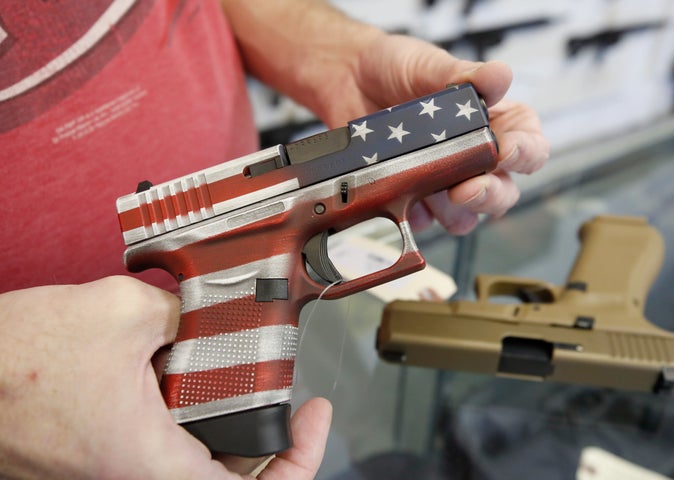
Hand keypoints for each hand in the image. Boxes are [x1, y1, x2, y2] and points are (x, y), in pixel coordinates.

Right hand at [0, 277, 330, 479]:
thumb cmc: (16, 361)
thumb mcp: (123, 312)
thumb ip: (182, 310)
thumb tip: (205, 311)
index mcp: (150, 463)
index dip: (298, 459)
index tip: (312, 419)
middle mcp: (133, 477)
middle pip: (229, 474)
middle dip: (265, 433)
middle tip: (283, 393)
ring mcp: (115, 470)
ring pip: (195, 459)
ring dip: (224, 421)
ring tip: (238, 377)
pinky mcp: (100, 455)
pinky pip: (162, 445)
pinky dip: (185, 414)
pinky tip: (185, 374)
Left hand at [319, 34, 549, 234]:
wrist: (348, 78)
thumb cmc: (397, 70)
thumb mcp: (432, 65)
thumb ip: (466, 75)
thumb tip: (498, 76)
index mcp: (495, 124)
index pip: (529, 147)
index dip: (525, 154)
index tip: (507, 151)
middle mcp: (474, 159)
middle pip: (503, 194)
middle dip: (490, 196)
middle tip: (467, 189)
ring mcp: (443, 181)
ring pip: (465, 218)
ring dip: (453, 212)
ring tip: (430, 191)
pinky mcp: (412, 197)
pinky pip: (420, 220)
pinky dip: (413, 214)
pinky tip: (401, 197)